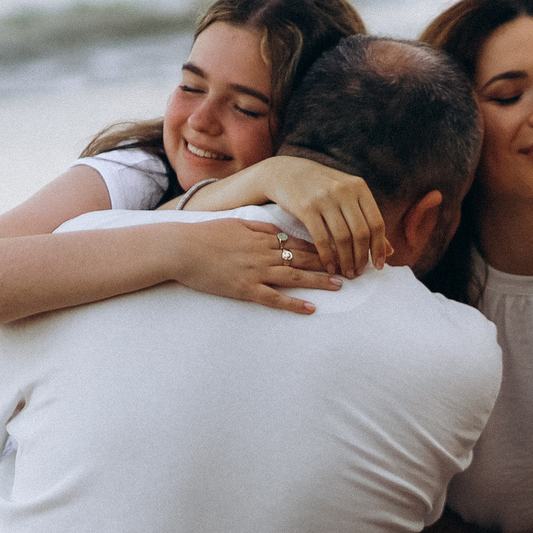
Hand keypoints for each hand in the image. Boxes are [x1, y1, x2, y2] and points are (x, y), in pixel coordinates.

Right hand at [166, 217, 341, 314]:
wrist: (181, 249)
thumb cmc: (205, 235)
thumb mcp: (236, 223)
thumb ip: (259, 227)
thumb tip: (278, 230)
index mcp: (262, 237)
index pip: (299, 241)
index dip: (321, 246)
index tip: (339, 248)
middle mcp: (264, 253)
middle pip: (303, 258)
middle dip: (329, 262)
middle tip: (350, 266)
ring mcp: (256, 272)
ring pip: (295, 277)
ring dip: (319, 281)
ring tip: (339, 285)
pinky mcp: (245, 290)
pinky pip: (275, 299)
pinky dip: (294, 304)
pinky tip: (310, 309)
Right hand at [244, 155, 388, 277]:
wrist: (286, 172)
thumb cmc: (322, 188)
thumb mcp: (347, 196)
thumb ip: (367, 220)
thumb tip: (390, 251)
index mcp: (359, 187)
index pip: (376, 222)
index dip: (380, 247)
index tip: (379, 265)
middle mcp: (344, 191)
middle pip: (361, 233)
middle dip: (362, 257)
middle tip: (359, 272)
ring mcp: (324, 198)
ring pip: (343, 238)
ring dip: (346, 260)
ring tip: (347, 273)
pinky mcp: (306, 208)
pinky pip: (322, 239)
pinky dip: (328, 257)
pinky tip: (329, 267)